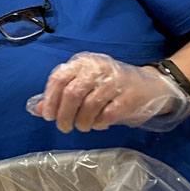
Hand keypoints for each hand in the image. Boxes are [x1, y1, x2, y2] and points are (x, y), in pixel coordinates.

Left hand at [27, 52, 189, 132]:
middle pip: (73, 93)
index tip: (48, 116)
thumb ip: (60, 95)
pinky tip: (98, 124)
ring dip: (82, 121)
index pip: (59, 78)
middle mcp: (98, 68)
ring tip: (82, 127)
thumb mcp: (84, 84)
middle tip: (63, 127)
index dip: (50, 99)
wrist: (151, 84)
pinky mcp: (130, 95)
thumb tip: (38, 109)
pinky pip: (109, 113)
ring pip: (90, 104)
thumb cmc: (109, 85)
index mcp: (82, 63)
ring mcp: (116, 80)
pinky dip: (100, 122)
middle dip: (64, 114)